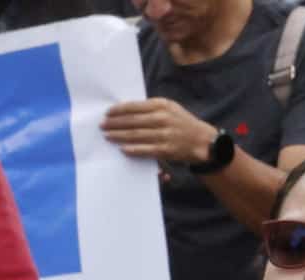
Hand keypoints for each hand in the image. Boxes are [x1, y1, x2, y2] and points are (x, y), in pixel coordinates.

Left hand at [101, 97, 217, 166]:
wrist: (202, 140)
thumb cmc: (182, 123)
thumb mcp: (170, 108)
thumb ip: (151, 108)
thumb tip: (128, 110)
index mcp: (161, 105)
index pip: (134, 106)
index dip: (118, 110)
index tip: (107, 112)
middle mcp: (162, 118)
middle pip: (132, 121)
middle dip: (114, 123)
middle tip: (102, 125)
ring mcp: (163, 134)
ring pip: (135, 135)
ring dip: (119, 136)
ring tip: (107, 136)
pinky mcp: (165, 149)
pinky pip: (144, 149)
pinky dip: (132, 149)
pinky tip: (122, 148)